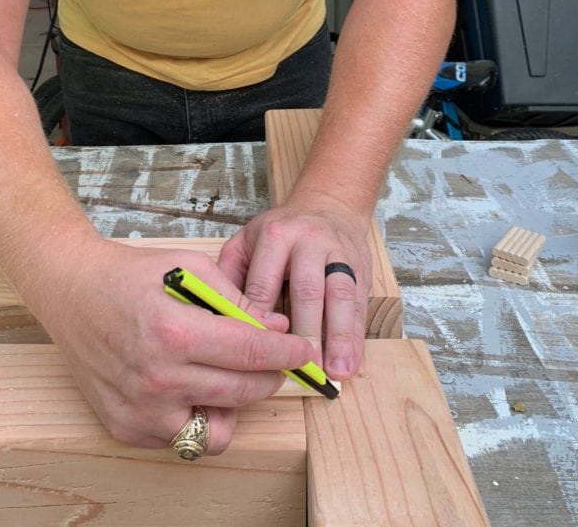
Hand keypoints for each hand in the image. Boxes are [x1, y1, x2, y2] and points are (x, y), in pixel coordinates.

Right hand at [35, 239, 315, 453]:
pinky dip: (194, 415)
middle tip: (277, 363)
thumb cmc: (129, 274)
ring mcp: (140, 409)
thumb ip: (234, 298)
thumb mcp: (187, 266)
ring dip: (232, 405)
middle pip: (241, 393)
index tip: (303, 352)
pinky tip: (189, 385)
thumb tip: (276, 326)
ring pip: (216, 431)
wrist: (71, 290)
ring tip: (225, 376)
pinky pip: (180, 438)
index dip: (286, 354)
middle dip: (271, 377)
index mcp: (174, 331)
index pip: (250, 352)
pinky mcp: (125, 427)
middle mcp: (157, 378)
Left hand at [218, 195, 371, 380]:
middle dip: (305, 330)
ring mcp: (339, 254)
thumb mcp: (247, 240)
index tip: (258, 349)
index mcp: (275, 235)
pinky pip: (360, 305)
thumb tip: (216, 316)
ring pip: (340, 296)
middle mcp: (309, 242)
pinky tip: (351, 364)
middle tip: (301, 366)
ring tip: (334, 371)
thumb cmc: (281, 232)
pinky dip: (356, 337)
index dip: (261, 317)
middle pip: (307, 289)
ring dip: (338, 337)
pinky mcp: (361, 268)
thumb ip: (230, 273)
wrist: (328, 206)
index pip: (264, 281)